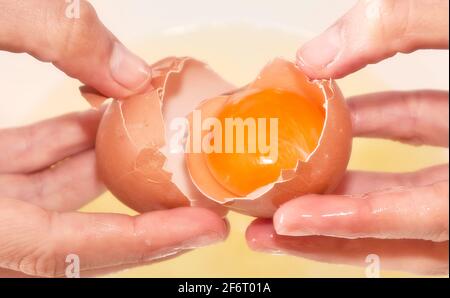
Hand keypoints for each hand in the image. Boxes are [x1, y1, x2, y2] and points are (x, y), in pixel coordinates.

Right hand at [0, 0, 226, 276]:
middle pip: (74, 236)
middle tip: (202, 193)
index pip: (68, 247)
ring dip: (107, 166)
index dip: (142, 241)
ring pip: (53, 199)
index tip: (206, 227)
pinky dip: (66, 149)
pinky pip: (28, 173)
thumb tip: (129, 72)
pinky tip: (100, 120)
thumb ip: (51, 36)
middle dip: (140, 213)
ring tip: (162, 141)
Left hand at [246, 0, 448, 275]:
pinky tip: (336, 123)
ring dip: (345, 189)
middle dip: (330, 231)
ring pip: (407, 196)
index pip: (421, 217)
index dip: (353, 222)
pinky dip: (381, 137)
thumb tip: (315, 56)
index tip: (288, 222)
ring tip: (283, 188)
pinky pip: (424, 153)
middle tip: (265, 231)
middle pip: (401, 230)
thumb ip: (407, 24)